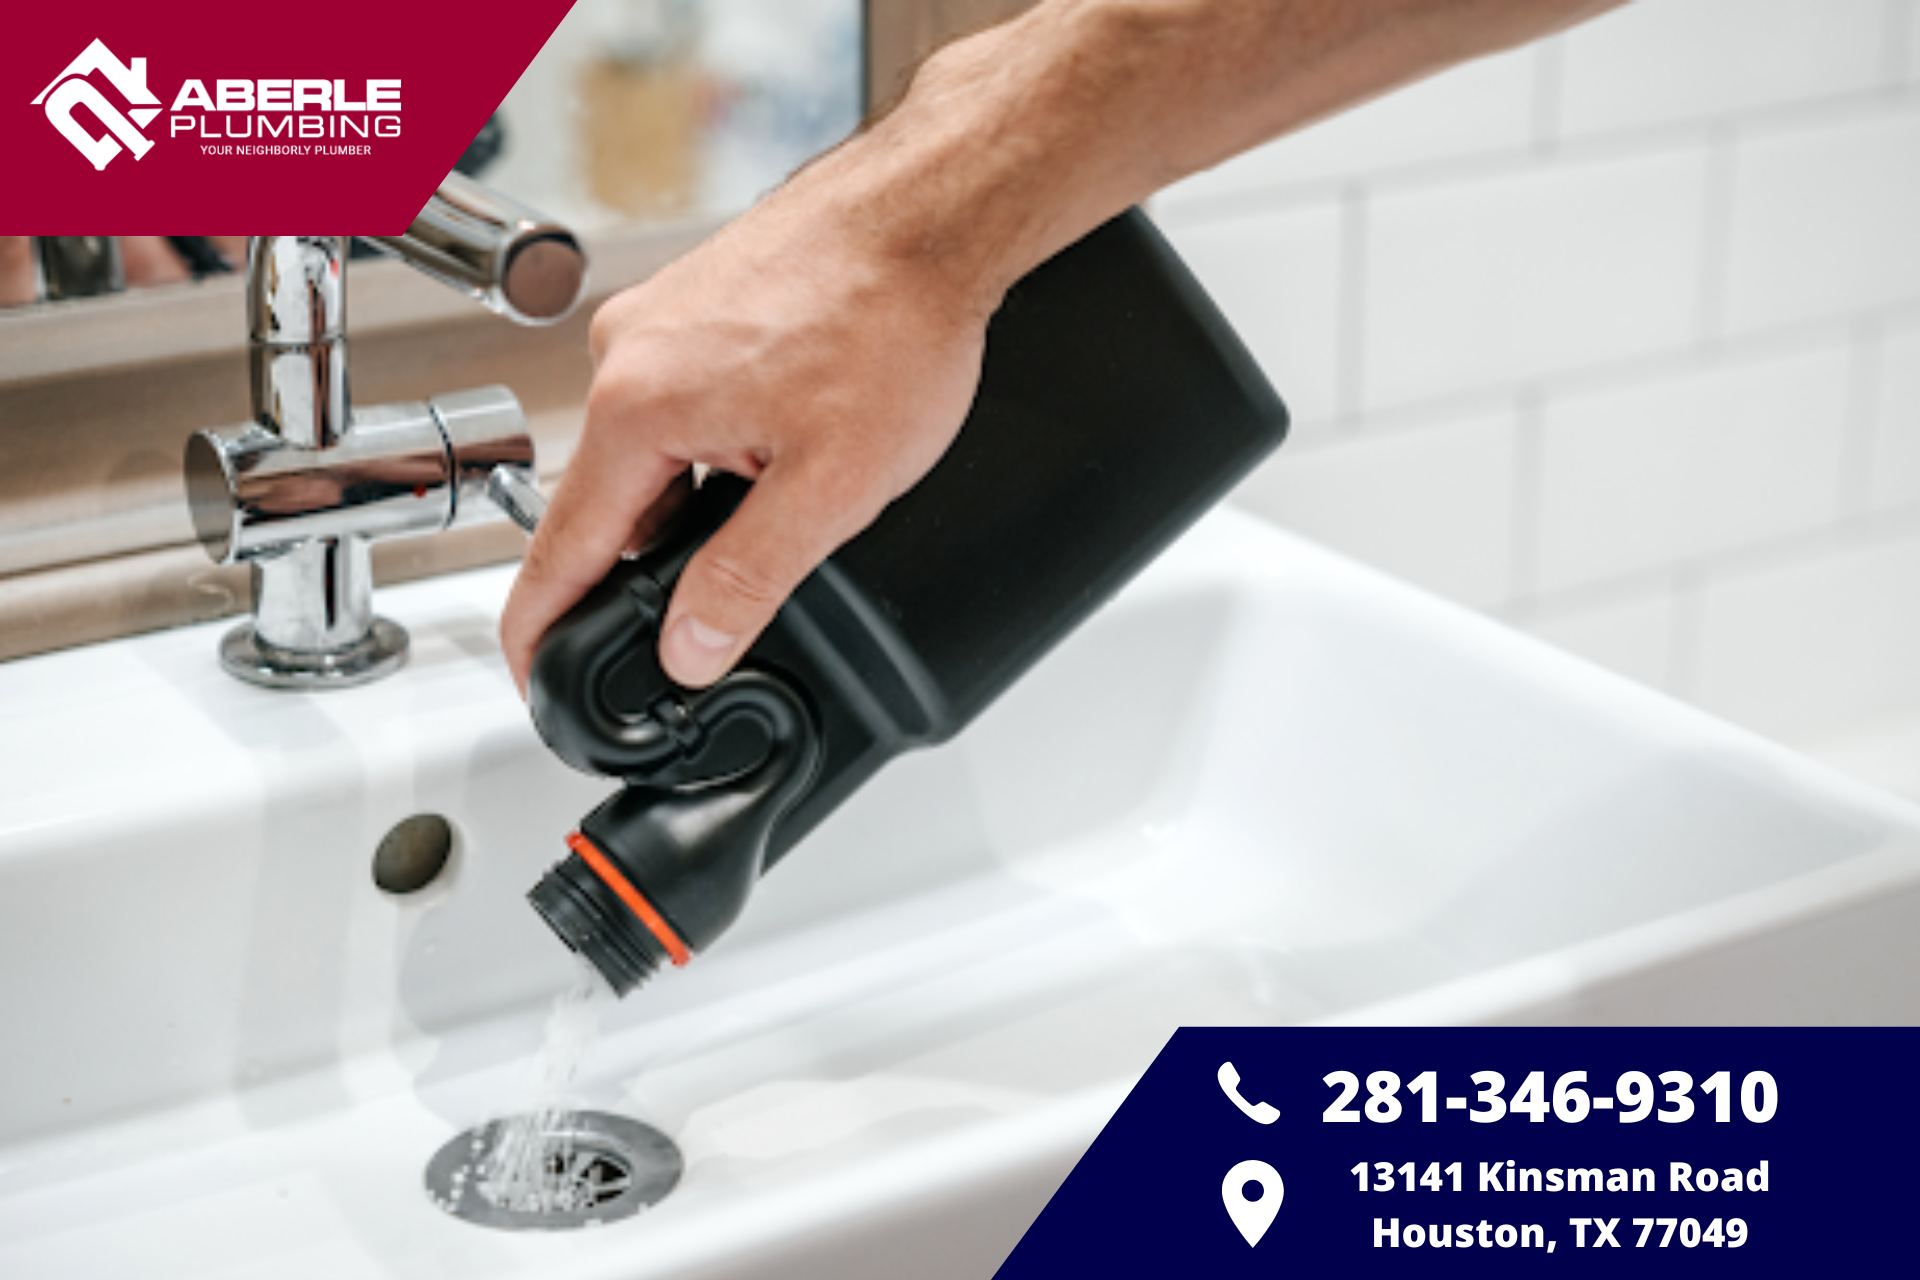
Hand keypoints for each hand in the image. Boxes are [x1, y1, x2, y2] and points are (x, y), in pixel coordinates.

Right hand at [499, 157, 997, 692]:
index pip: (561, 551)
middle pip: (610, 504)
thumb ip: (748, 579)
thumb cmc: (892, 320)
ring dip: (701, 497)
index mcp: (637, 407)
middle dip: (656, 562)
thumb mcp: (831, 488)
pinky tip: (788, 436)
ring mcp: (656, 322)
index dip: (543, 630)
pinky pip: (679, 403)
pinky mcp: (691, 303)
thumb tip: (688, 648)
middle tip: (722, 597)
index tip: (533, 677)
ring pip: (653, 454)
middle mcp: (626, 355)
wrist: (931, 212)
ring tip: (794, 486)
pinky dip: (718, 444)